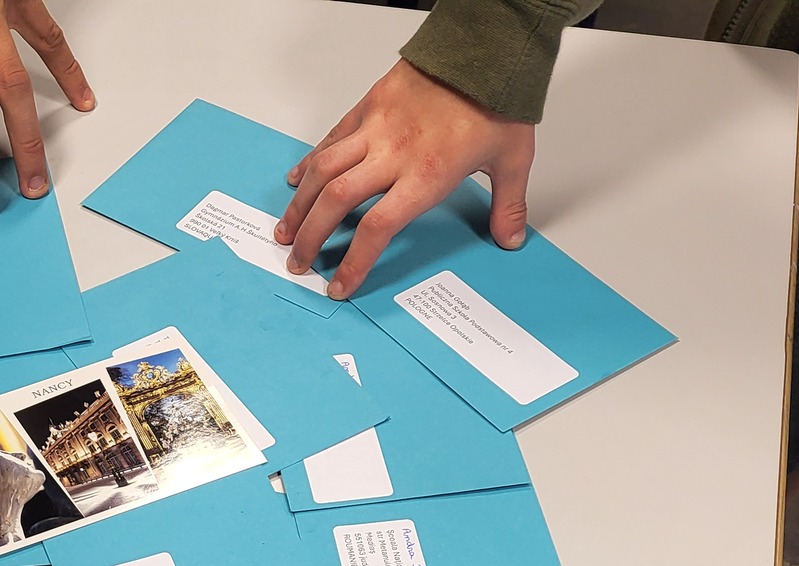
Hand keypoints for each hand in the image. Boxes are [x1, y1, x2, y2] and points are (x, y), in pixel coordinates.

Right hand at [276, 61, 535, 299]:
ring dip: (299, 205)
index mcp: (426, 174)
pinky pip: (331, 139)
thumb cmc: (496, 100)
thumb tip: (509, 239)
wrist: (485, 47)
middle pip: (336, 201)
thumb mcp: (513, 158)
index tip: (340, 285)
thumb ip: (507, 205)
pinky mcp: (369, 106)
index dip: (354, 262)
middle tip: (298, 263)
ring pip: (323, 170)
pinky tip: (297, 181)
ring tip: (286, 231)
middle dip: (311, 237)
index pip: (377, 228)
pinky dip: (310, 163)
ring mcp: (376, 128)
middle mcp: (393, 154)